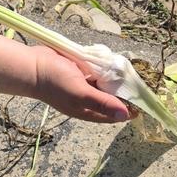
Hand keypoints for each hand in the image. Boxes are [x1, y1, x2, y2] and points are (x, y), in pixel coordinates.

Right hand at [0, 27, 130, 122]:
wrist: (32, 65)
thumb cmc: (55, 82)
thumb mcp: (80, 93)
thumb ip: (102, 103)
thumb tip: (126, 115)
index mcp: (89, 111)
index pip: (115, 114)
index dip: (130, 109)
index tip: (144, 99)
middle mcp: (89, 100)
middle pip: (113, 98)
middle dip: (126, 92)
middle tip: (140, 79)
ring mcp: (85, 85)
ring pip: (107, 84)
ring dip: (117, 78)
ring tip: (131, 70)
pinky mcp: (82, 72)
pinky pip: (99, 71)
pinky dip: (106, 68)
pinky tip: (114, 61)